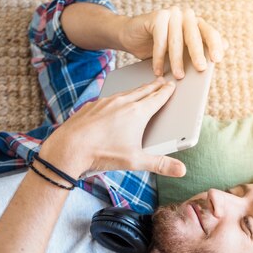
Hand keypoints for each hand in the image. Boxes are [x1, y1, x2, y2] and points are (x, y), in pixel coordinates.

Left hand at [41, 79, 185, 177]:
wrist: (70, 147)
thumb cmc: (103, 153)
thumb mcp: (135, 161)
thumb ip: (160, 164)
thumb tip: (181, 171)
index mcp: (138, 112)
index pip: (158, 97)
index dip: (167, 91)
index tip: (172, 85)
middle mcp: (123, 102)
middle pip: (143, 91)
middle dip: (154, 86)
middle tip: (162, 81)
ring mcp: (106, 102)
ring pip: (126, 92)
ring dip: (136, 90)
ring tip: (142, 89)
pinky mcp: (93, 105)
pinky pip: (109, 98)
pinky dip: (118, 97)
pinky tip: (116, 101)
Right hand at [118, 6, 226, 78]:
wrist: (131, 36)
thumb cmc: (157, 46)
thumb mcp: (178, 51)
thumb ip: (196, 51)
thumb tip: (218, 56)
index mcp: (196, 23)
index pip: (210, 33)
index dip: (215, 45)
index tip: (217, 60)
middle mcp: (186, 15)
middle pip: (194, 36)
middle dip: (197, 54)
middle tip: (201, 68)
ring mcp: (172, 14)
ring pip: (176, 40)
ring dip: (177, 60)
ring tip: (178, 76)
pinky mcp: (157, 16)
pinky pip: (160, 40)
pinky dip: (158, 58)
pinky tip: (158, 71)